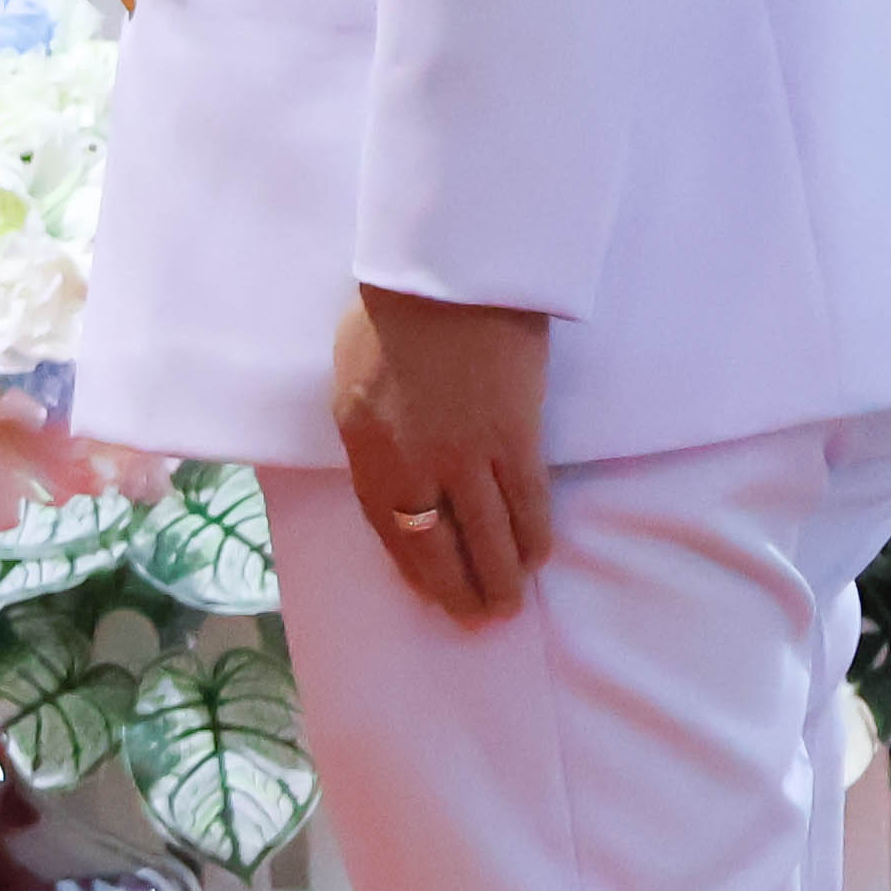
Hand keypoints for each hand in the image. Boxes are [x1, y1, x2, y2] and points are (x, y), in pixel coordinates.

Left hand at [328, 283, 554, 618]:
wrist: (449, 271)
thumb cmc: (393, 314)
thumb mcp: (354, 380)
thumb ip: (370, 434)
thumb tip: (392, 474)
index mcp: (366, 446)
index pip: (388, 526)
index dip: (414, 567)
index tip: (430, 592)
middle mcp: (413, 461)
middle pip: (439, 545)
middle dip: (459, 589)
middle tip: (475, 618)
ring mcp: (467, 454)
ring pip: (488, 535)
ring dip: (501, 577)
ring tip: (508, 604)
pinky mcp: (515, 438)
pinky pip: (526, 504)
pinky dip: (532, 537)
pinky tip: (537, 558)